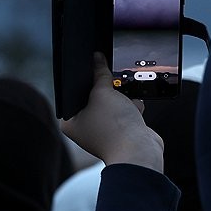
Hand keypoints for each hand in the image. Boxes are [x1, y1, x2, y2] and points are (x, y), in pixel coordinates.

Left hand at [60, 53, 162, 170]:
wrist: (140, 151)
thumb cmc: (115, 128)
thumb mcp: (103, 92)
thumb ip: (99, 73)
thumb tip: (97, 58)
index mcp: (71, 122)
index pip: (72, 94)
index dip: (82, 80)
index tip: (90, 67)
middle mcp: (85, 128)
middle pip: (93, 97)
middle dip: (105, 89)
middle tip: (109, 80)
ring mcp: (104, 131)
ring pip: (111, 104)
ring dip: (120, 98)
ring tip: (123, 97)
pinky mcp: (121, 132)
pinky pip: (124, 112)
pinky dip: (130, 108)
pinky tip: (133, 106)